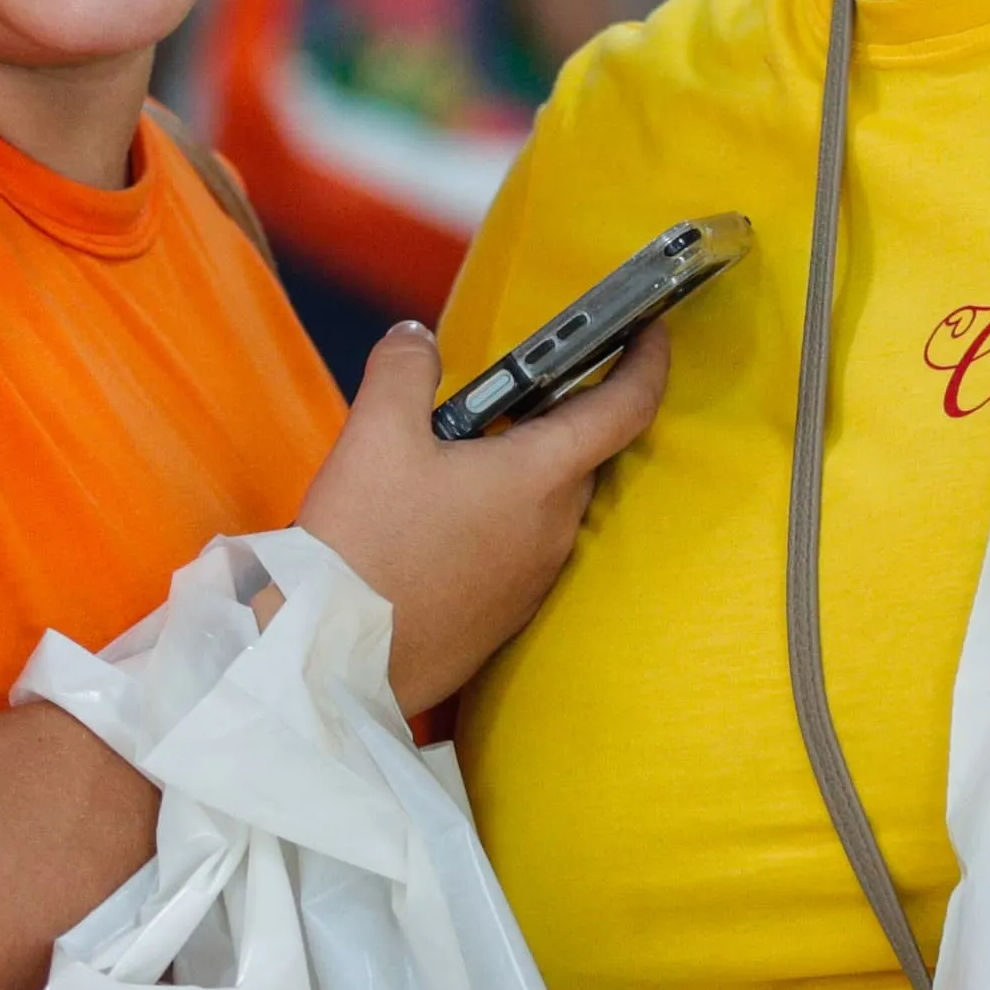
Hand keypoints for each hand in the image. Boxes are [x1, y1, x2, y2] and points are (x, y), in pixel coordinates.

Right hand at [297, 321, 668, 711]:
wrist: (337, 658)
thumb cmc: (365, 543)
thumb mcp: (375, 434)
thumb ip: (404, 370)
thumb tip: (416, 340)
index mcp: (539, 476)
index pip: (626, 407)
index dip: (648, 360)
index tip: (651, 332)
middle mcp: (553, 529)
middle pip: (582, 453)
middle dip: (560, 412)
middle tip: (510, 386)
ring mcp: (534, 577)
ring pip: (549, 502)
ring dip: (523, 468)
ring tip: (460, 449)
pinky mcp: (507, 614)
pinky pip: (523, 546)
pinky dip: (503, 514)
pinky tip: (443, 514)